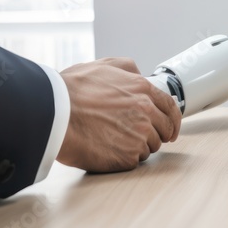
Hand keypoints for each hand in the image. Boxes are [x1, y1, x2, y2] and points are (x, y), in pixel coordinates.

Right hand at [57, 57, 181, 172]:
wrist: (55, 115)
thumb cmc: (71, 91)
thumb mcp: (102, 66)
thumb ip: (126, 68)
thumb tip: (138, 73)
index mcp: (142, 89)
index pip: (170, 108)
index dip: (173, 120)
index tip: (171, 130)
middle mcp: (145, 112)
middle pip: (163, 130)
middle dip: (154, 134)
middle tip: (136, 136)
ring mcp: (138, 136)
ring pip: (149, 147)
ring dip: (136, 146)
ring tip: (111, 139)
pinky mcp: (127, 157)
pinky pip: (134, 161)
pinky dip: (123, 158)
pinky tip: (106, 148)